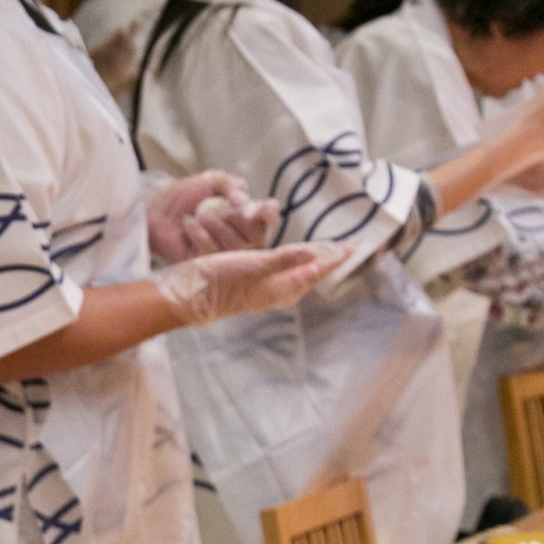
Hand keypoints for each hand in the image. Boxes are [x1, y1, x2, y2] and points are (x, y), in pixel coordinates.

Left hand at [146, 171, 277, 261]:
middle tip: (224, 208)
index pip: (269, 217)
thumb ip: (230, 184)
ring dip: (218, 225)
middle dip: (240, 220)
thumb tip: (244, 197)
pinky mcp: (207, 264)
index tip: (260, 208)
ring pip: (237, 245)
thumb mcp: (209, 181)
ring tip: (200, 215)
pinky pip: (214, 253)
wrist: (155, 211)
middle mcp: (239, 235)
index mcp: (244, 214)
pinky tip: (188, 224)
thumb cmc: (182, 196)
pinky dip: (200, 234)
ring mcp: (224, 252)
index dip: (269, 213)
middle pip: (258, 236)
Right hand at [152, 241, 345, 325]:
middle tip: (345, 248)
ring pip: (297, 275)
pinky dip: (292, 263)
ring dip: (311, 263)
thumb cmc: (221, 281)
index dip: (334, 258)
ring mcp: (264, 289)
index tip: (353, 247)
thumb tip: (317, 255)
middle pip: (310, 273)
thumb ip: (286, 259)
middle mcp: (278, 290)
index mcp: (283, 286)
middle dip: (327, 260)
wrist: (190, 296)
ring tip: (324, 253)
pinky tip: (287, 262)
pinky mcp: (251, 285)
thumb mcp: (255, 266)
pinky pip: (282, 273)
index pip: (316, 269)